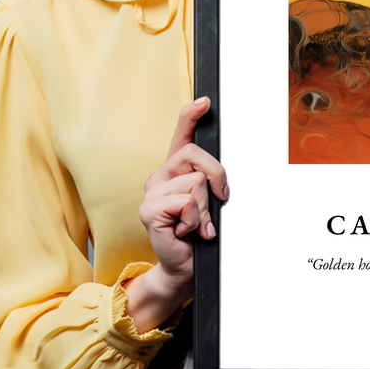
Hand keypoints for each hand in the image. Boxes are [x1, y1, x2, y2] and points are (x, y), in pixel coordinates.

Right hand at [124, 97, 228, 331]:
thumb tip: (220, 174)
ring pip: (196, 182)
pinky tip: (186, 231)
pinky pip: (186, 202)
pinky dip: (195, 220)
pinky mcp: (149, 210)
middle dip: (217, 177)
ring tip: (196, 224)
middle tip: (218, 201)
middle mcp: (160, 176)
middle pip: (196, 155)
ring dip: (205, 208)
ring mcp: (151, 192)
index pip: (181, 135)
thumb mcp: (209, 202)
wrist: (184, 266)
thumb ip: (210, 181)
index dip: (191, 115)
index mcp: (175, 170)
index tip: (205, 101)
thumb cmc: (198, 233)